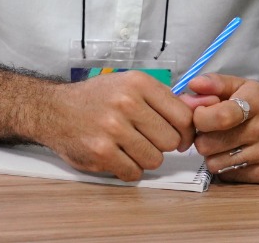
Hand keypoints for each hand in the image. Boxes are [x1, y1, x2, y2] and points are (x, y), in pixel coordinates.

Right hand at [36, 70, 194, 181]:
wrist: (53, 110)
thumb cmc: (97, 99)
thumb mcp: (130, 85)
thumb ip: (166, 99)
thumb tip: (205, 108)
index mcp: (138, 84)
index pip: (183, 116)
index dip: (185, 132)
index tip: (177, 136)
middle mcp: (126, 103)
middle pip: (170, 141)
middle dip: (161, 144)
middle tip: (145, 139)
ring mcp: (112, 129)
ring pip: (154, 160)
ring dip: (144, 158)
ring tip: (128, 146)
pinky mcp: (101, 152)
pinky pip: (134, 173)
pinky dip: (129, 169)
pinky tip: (117, 156)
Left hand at [181, 73, 258, 183]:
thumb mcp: (242, 85)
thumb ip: (215, 84)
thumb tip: (193, 86)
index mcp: (257, 102)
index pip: (220, 116)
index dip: (200, 117)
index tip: (200, 114)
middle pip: (210, 144)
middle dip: (203, 137)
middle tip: (211, 131)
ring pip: (215, 163)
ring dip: (212, 154)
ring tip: (223, 142)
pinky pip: (228, 176)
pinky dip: (225, 167)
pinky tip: (234, 154)